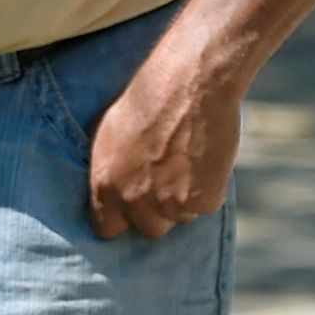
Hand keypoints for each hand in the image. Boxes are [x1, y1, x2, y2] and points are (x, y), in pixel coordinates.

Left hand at [85, 47, 237, 238]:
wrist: (191, 85)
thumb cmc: (149, 100)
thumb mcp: (109, 133)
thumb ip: (110, 170)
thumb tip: (110, 194)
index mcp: (104, 184)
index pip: (107, 228)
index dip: (123, 220)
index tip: (133, 210)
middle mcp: (132, 199)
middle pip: (150, 229)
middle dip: (160, 211)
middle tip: (170, 180)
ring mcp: (167, 202)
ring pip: (181, 218)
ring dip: (186, 199)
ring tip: (189, 162)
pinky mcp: (200, 200)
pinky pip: (206, 207)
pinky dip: (210, 190)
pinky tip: (206, 162)